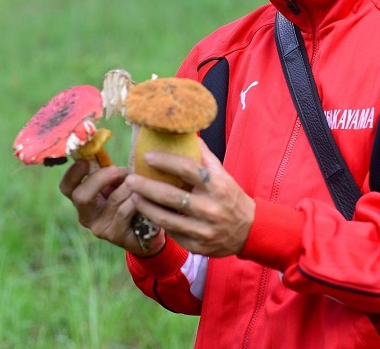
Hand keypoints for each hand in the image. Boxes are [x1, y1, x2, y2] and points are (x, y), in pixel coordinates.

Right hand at [59, 160, 164, 255]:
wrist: (146, 231)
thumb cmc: (129, 199)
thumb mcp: (116, 184)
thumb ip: (109, 172)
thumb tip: (105, 152)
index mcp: (82, 199)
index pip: (66, 187)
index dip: (72, 173)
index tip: (85, 160)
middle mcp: (85, 215)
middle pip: (81, 196)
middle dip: (100, 178)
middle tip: (117, 170)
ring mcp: (99, 227)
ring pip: (113, 201)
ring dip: (129, 186)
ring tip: (140, 179)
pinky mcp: (115, 235)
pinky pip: (126, 210)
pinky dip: (137, 199)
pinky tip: (145, 195)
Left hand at [126, 139, 254, 257]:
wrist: (249, 230)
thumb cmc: (230, 196)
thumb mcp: (222, 174)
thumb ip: (203, 156)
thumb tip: (186, 134)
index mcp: (217, 185)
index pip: (187, 169)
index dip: (165, 161)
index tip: (147, 156)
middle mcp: (211, 208)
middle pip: (171, 196)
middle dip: (146, 186)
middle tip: (130, 179)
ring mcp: (204, 229)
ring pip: (166, 219)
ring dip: (145, 207)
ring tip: (133, 196)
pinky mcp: (197, 245)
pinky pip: (172, 233)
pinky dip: (158, 223)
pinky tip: (148, 214)